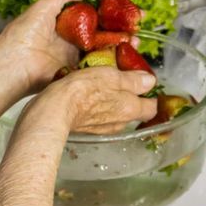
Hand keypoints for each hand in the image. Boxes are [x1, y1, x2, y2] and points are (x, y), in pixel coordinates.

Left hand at [0, 0, 139, 93]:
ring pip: (107, 46)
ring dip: (124, 40)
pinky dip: (117, 59)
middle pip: (105, 28)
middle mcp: (75, 38)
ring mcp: (78, 55)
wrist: (13, 66)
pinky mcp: (80, 72)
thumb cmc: (22, 35)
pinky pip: (101, 65)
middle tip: (140, 16)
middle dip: (124, 22)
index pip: (95, 8)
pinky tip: (129, 52)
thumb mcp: (45, 6)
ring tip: (137, 36)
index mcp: (67, 21)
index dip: (112, 1)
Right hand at [27, 66, 157, 134]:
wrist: (54, 110)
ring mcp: (103, 128)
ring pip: (116, 113)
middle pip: (133, 110)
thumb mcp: (111, 76)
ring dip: (113, 101)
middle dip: (131, 96)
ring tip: (102, 84)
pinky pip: (100, 117)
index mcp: (130, 109)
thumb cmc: (83, 91)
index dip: (151, 96)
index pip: (152, 108)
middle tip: (122, 79)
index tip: (145, 84)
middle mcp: (120, 122)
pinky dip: (98, 107)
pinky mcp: (88, 129)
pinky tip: (88, 95)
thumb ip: (132, 80)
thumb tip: (150, 82)